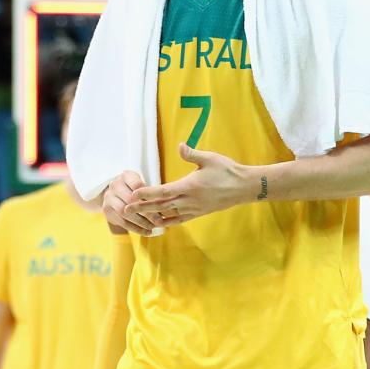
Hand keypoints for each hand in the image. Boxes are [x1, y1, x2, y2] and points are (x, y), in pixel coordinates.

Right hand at [102, 171, 156, 235]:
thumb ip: (151, 193)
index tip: (160, 206)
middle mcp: (114, 185)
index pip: (137, 185)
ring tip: (153, 228)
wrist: (116, 193)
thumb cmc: (137, 190)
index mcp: (126, 176)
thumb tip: (166, 208)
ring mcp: (108, 198)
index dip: (147, 196)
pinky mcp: (107, 211)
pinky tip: (147, 233)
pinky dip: (135, 229)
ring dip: (140, 222)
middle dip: (146, 212)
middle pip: (130, 200)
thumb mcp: (144, 186)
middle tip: (159, 221)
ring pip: (124, 212)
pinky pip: (121, 222)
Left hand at [124, 146, 254, 227]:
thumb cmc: (227, 170)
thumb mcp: (210, 158)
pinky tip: (158, 223)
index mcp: (189, 186)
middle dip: (142, 207)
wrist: (244, 187)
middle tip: (125, 210)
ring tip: (137, 217)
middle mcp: (189, 201)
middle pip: (161, 206)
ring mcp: (194, 209)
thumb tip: (180, 146)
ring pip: (168, 214)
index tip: (133, 194)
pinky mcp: (199, 213)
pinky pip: (179, 219)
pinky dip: (167, 221)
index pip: (163, 191)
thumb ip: (192, 154)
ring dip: (152, 215)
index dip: (147, 193)